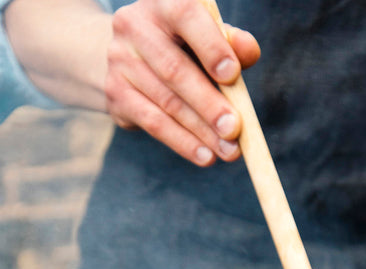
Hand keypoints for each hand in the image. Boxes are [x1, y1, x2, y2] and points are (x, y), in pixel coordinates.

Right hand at [105, 0, 260, 164]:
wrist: (127, 56)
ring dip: (201, 131)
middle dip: (208, 104)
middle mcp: (134, 26)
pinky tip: (205, 157)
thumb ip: (229, 41)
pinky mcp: (116, 94)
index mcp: (162, 1)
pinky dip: (183, 143)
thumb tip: (249, 51)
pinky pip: (153, 123)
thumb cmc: (180, 44)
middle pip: (174, 69)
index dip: (210, 46)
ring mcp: (120, 61)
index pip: (185, 15)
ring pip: (166, 103)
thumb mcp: (205, 35)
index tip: (232, 75)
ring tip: (229, 150)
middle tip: (235, 129)